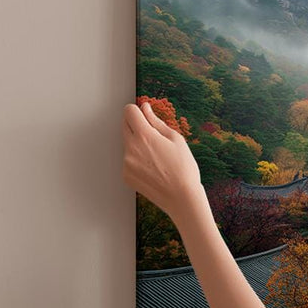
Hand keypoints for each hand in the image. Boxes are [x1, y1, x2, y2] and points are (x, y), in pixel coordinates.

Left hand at [122, 101, 206, 222]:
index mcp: (144, 135)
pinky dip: (136, 160)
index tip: (144, 115)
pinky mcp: (126, 175)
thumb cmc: (184, 169)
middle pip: (124, 125)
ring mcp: (126, 163)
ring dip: (137, 144)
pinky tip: (153, 168)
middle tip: (153, 137)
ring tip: (156, 157)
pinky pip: (128, 160)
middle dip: (136, 125)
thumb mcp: (176, 139)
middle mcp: (131, 148)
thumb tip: (145, 108)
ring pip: (127, 144)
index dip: (137, 110)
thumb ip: (156, 121)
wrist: (182, 198)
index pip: (129, 111)